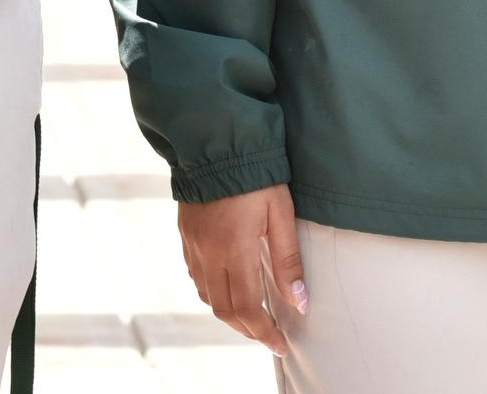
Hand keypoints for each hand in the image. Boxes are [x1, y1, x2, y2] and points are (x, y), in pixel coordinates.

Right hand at [178, 187, 303, 356]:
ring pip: (208, 297)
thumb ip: (288, 259)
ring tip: (252, 319)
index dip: (264, 331)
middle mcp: (208, 254)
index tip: (280, 344)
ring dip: (230, 314)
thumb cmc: (255, 174)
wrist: (215, 142)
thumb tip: (300, 301)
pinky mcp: (186, 237)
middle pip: (224, 309)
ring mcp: (193, 246)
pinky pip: (197, 277)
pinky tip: (229, 289)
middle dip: (248, 329)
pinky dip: (214, 293)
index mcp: (234, 249)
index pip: (247, 307)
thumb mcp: (281, 213)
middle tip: (268, 337)